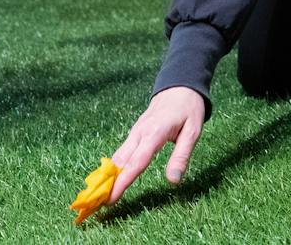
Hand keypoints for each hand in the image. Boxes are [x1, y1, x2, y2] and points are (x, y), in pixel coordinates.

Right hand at [109, 86, 205, 202]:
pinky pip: (121, 152)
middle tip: (97, 204)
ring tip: (98, 197)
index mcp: (155, 133)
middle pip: (120, 162)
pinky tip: (108, 180)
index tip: (111, 199)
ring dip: (107, 176)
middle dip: (108, 183)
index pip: (136, 162)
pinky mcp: (134, 133)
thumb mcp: (193, 131)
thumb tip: (173, 181)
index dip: (123, 182)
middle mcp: (139, 133)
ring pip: (117, 157)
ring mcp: (134, 132)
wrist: (179, 86)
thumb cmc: (189, 110)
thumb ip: (181, 156)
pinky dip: (113, 167)